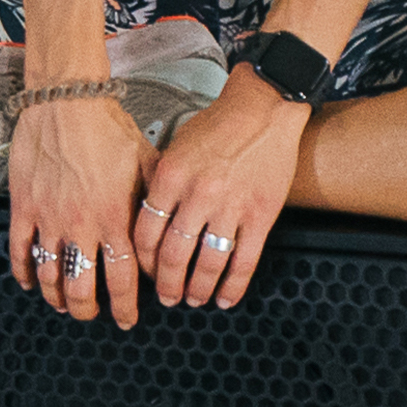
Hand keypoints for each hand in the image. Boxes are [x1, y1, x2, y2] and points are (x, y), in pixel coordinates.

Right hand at [5, 90, 150, 329]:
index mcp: (115, 217)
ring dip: (57, 297)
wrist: (67, 100)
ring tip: (64, 303)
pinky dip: (24, 272)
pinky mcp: (25, 206)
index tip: (126, 317)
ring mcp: (49, 218)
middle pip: (82, 288)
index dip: (125, 307)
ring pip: (49, 275)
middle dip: (88, 310)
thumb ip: (155, 206)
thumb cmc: (107, 127)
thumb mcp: (148, 164)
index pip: (122, 280)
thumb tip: (165, 237)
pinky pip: (20, 250)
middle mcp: (81, 224)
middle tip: (93, 314)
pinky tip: (31, 280)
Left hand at [134, 75, 308, 310]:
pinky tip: (226, 297)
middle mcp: (197, 195)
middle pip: (173, 255)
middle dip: (166, 284)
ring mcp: (231, 208)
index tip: (145, 271)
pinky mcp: (261, 215)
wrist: (263, 107)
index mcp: (170, 177)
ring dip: (197, 289)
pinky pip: (244, 261)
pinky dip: (233, 286)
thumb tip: (150, 218)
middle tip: (166, 296)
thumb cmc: (220, 123)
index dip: (143, 260)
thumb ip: (162, 183)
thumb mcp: (175, 147)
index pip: (145, 232)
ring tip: (193, 299)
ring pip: (208, 264)